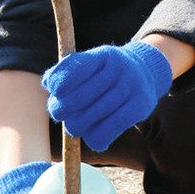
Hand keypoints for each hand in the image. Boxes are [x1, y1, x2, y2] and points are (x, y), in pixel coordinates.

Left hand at [44, 42, 172, 151]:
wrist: (145, 73)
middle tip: (60, 113)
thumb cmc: (106, 71)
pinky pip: (107, 131)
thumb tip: (48, 84)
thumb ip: (67, 70)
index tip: (55, 92)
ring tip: (76, 125)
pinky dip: (95, 138)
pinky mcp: (140, 107)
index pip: (75, 69)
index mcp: (103, 55)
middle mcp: (118, 68)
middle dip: (62, 108)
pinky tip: (92, 136)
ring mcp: (131, 87)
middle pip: (78, 98)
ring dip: (76, 126)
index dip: (59, 84)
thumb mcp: (90, 62)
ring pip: (90, 118)